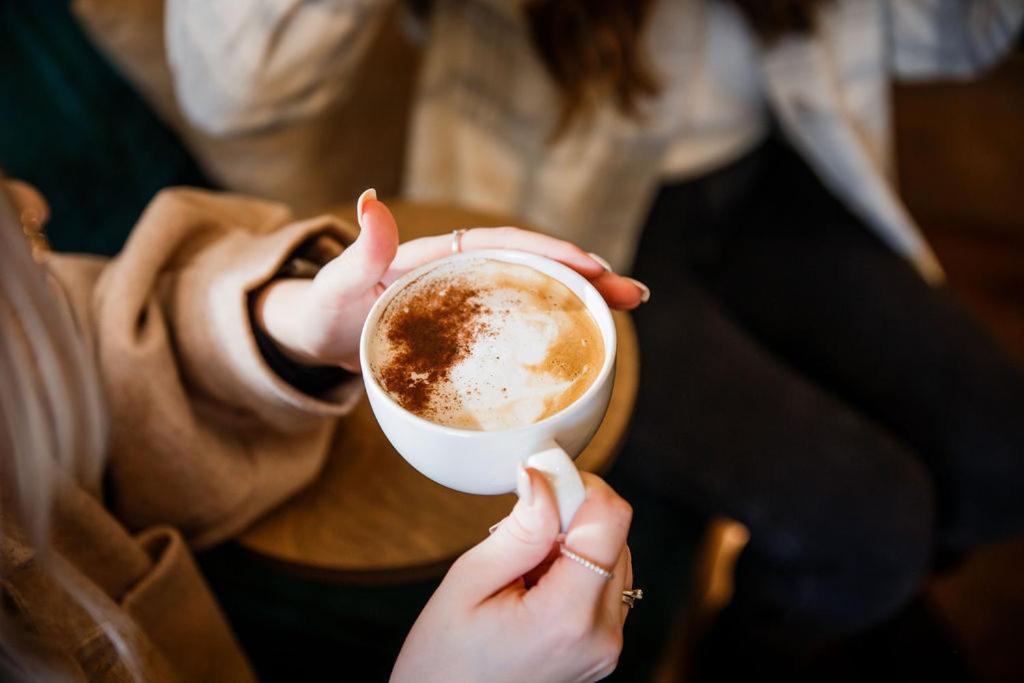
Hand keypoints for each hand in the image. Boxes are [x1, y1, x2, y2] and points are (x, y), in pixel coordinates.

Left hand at [256, 190, 647, 369]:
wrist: (317, 340)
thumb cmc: (325, 310)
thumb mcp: (337, 284)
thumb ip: (358, 252)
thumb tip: (370, 202)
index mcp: (438, 258)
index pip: (501, 245)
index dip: (547, 252)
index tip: (590, 265)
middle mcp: (462, 275)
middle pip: (532, 268)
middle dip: (585, 276)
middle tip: (633, 296)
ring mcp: (470, 305)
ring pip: (534, 297)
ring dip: (580, 302)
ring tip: (625, 314)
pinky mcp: (471, 335)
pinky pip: (518, 330)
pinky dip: (553, 333)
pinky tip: (583, 349)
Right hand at [391, 469, 633, 682]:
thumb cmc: (443, 659)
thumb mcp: (468, 582)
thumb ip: (520, 529)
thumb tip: (546, 476)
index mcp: (567, 616)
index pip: (611, 520)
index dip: (580, 485)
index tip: (544, 477)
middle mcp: (601, 635)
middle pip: (615, 536)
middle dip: (571, 519)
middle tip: (518, 535)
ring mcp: (607, 648)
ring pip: (613, 559)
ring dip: (573, 547)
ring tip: (522, 572)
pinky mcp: (603, 652)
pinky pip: (605, 589)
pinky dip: (575, 574)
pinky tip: (534, 590)